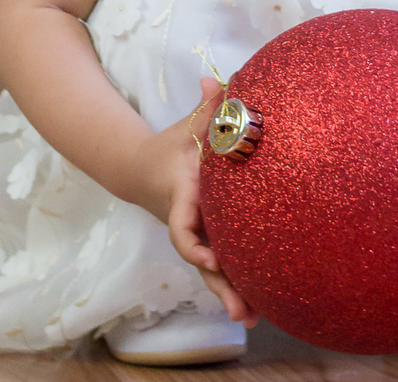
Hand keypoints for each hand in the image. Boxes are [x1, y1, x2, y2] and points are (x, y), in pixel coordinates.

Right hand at [126, 78, 258, 327]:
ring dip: (230, 293)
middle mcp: (189, 221)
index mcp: (182, 196)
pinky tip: (256, 307)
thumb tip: (217, 78)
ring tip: (252, 319)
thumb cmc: (169, 147)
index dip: (194, 244)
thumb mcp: (184, 127)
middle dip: (220, 284)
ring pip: (212, 270)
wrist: (140, 170)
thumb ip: (206, 107)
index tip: (212, 256)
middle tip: (241, 311)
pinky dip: (234, 284)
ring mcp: (197, 234)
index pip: (182, 227)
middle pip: (201, 260)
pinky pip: (220, 264)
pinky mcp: (208, 239)